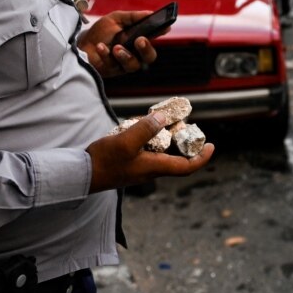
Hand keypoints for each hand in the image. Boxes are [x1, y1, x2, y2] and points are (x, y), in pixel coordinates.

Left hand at [79, 10, 163, 77]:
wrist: (80, 44)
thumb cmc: (100, 32)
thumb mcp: (116, 19)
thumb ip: (132, 17)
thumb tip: (150, 13)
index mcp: (138, 39)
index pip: (154, 37)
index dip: (161, 32)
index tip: (164, 27)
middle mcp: (134, 53)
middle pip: (149, 57)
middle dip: (146, 49)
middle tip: (140, 40)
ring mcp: (123, 64)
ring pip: (133, 65)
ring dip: (126, 55)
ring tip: (116, 47)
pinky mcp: (111, 71)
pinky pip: (113, 65)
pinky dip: (106, 55)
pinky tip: (100, 46)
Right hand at [86, 113, 214, 193]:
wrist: (82, 175)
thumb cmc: (104, 161)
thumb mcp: (126, 141)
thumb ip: (145, 129)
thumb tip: (163, 118)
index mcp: (155, 168)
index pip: (187, 167)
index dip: (202, 158)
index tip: (211, 146)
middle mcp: (151, 170)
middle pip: (177, 159)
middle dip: (185, 143)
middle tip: (187, 126)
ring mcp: (140, 168)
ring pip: (162, 154)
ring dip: (168, 139)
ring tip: (167, 122)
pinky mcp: (130, 164)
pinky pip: (148, 152)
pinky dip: (152, 140)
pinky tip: (143, 127)